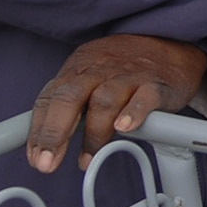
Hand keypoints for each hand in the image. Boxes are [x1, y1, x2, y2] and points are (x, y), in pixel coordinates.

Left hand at [29, 35, 206, 173]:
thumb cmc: (124, 69)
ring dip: (93, 134)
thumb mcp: (90, 77)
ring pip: (103, 100)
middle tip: (47, 163)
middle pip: (70, 98)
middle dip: (54, 133)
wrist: (170, 43)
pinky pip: (143, 98)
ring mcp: (128, 76)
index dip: (39, 131)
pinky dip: (133, 113)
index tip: (36, 158)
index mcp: (78, 69)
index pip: (49, 99)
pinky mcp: (156, 84)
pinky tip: (124, 127)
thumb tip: (43, 144)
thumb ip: (70, 107)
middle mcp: (99, 70)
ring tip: (87, 159)